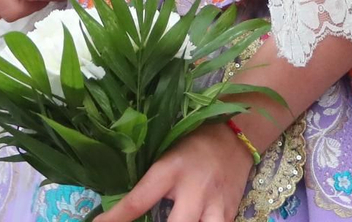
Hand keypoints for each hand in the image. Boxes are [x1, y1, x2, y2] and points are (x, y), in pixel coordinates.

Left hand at [97, 123, 254, 221]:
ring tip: (176, 220)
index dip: (116, 217)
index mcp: (170, 170)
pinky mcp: (230, 214)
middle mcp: (194, 190)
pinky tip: (195, 221)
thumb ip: (149, 184)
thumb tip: (122, 209)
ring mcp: (215, 205)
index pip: (138, 200)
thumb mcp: (166, 156)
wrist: (234, 138)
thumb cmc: (192, 145)